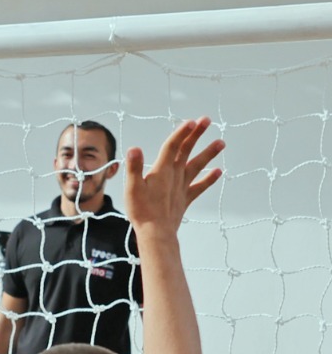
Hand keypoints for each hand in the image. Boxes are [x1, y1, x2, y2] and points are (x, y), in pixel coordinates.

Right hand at [124, 118, 224, 238]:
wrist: (156, 233)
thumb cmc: (142, 211)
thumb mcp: (132, 188)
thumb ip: (134, 168)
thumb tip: (134, 149)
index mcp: (161, 171)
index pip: (172, 146)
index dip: (181, 133)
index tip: (191, 121)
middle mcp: (175, 176)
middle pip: (186, 151)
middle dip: (195, 135)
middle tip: (206, 120)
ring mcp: (182, 187)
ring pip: (197, 166)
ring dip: (209, 154)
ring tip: (221, 142)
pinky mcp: (185, 198)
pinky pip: (199, 186)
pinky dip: (209, 179)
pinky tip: (218, 171)